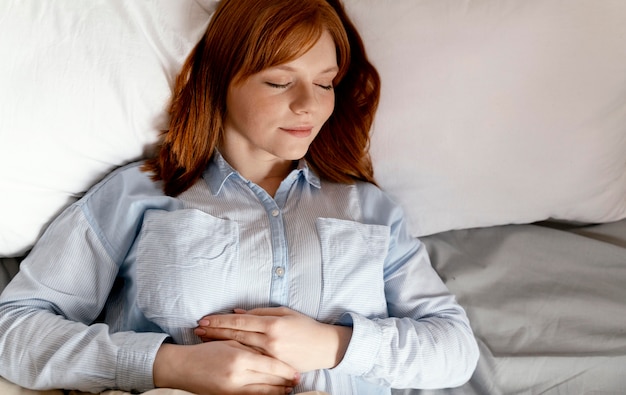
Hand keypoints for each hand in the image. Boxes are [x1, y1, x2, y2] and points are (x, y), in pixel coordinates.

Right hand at [153, 339, 299, 394]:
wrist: (183, 368)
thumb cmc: (207, 351)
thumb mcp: (230, 344)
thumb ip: (251, 346)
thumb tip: (272, 352)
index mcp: (239, 357)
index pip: (270, 365)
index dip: (285, 370)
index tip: (297, 372)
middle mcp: (237, 376)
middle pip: (269, 381)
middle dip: (285, 382)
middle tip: (297, 380)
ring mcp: (232, 390)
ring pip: (263, 393)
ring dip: (278, 392)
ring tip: (289, 389)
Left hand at [194, 307, 352, 371]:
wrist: (325, 348)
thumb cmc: (306, 327)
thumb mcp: (285, 313)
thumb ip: (260, 312)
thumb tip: (238, 312)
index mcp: (272, 324)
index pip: (240, 321)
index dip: (221, 320)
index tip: (205, 319)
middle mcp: (270, 341)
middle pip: (236, 335)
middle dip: (215, 331)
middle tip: (197, 329)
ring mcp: (271, 356)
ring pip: (240, 349)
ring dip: (220, 343)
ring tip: (204, 339)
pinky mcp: (273, 367)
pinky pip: (251, 360)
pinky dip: (235, 354)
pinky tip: (223, 352)